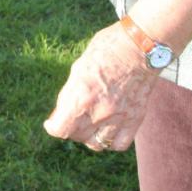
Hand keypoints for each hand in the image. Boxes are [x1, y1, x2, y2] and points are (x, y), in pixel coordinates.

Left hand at [43, 21, 160, 151]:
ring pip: (97, 144)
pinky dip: (111, 141)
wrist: (140, 46)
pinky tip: (107, 130)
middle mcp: (100, 111)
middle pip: (77, 136)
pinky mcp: (136, 118)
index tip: (51, 123)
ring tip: (87, 126)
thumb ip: (71, 92)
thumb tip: (63, 110)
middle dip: (69, 129)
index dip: (53, 127)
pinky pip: (120, 143)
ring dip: (88, 137)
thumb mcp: (78, 68)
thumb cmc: (106, 50)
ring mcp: (119, 117)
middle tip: (69, 119)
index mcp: (81, 97)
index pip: (61, 129)